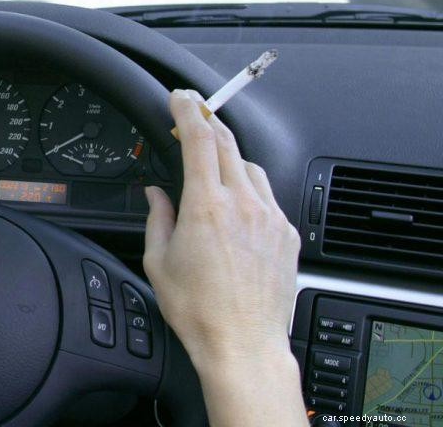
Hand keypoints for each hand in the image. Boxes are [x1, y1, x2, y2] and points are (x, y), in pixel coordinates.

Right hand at [143, 89, 300, 369]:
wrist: (243, 345)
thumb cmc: (199, 311)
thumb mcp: (159, 261)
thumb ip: (157, 218)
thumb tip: (156, 194)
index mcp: (206, 207)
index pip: (200, 138)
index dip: (188, 110)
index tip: (180, 98)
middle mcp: (243, 205)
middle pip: (229, 143)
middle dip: (209, 125)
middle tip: (194, 121)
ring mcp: (270, 218)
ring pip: (251, 167)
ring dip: (230, 159)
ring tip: (213, 170)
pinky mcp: (287, 234)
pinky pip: (269, 196)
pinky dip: (249, 190)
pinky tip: (236, 207)